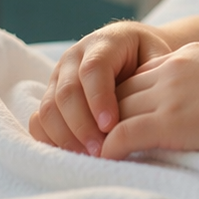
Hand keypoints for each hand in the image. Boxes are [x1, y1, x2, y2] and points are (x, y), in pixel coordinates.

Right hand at [29, 21, 173, 155]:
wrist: (133, 49)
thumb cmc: (149, 55)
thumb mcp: (158, 54)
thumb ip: (156, 71)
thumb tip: (153, 99)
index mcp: (104, 42)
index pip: (94, 69)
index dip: (99, 99)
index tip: (111, 126)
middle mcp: (75, 57)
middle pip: (68, 92)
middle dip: (82, 125)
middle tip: (102, 150)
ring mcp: (58, 76)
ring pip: (50, 108)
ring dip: (66, 136)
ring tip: (91, 156)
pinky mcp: (50, 95)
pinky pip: (39, 120)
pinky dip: (51, 139)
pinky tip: (72, 154)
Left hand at [100, 43, 198, 160]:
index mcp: (190, 54)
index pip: (143, 73)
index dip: (130, 95)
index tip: (122, 115)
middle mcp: (173, 69)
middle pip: (122, 90)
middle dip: (107, 114)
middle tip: (94, 138)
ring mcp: (169, 95)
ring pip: (115, 112)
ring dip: (101, 134)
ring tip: (90, 154)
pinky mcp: (168, 123)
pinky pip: (121, 137)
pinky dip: (108, 150)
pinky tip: (103, 163)